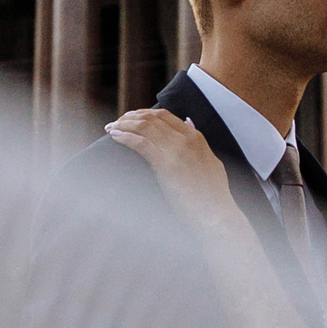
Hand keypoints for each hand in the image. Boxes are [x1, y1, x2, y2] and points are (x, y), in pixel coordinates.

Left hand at [103, 109, 230, 219]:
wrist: (215, 214)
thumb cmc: (212, 195)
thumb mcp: (210, 161)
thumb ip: (198, 142)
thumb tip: (189, 122)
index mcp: (195, 138)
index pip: (165, 115)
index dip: (144, 113)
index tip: (131, 117)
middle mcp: (185, 140)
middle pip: (151, 118)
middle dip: (130, 117)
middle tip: (117, 122)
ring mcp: (175, 151)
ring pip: (144, 127)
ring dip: (124, 125)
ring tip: (111, 128)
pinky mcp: (165, 164)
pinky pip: (140, 143)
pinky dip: (125, 137)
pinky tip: (115, 137)